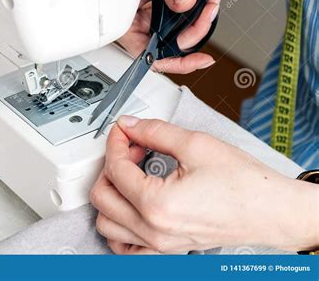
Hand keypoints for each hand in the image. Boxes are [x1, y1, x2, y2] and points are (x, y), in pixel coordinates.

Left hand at [90, 116, 318, 253]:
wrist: (271, 211)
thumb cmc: (244, 185)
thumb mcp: (196, 145)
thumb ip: (154, 131)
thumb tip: (131, 126)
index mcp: (157, 205)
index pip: (115, 169)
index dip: (116, 142)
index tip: (123, 130)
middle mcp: (153, 230)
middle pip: (102, 197)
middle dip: (110, 165)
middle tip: (130, 147)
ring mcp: (158, 244)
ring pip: (107, 223)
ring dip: (110, 193)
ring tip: (129, 174)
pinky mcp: (166, 248)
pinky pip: (125, 246)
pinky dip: (118, 225)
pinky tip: (129, 206)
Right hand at [118, 0, 220, 73]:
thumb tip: (185, 2)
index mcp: (129, 27)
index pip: (151, 57)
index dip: (175, 63)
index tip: (199, 60)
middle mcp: (140, 28)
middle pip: (171, 47)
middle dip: (195, 33)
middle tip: (209, 13)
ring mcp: (152, 22)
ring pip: (179, 37)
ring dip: (198, 24)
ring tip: (210, 6)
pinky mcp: (164, 15)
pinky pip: (182, 25)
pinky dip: (197, 17)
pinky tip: (205, 7)